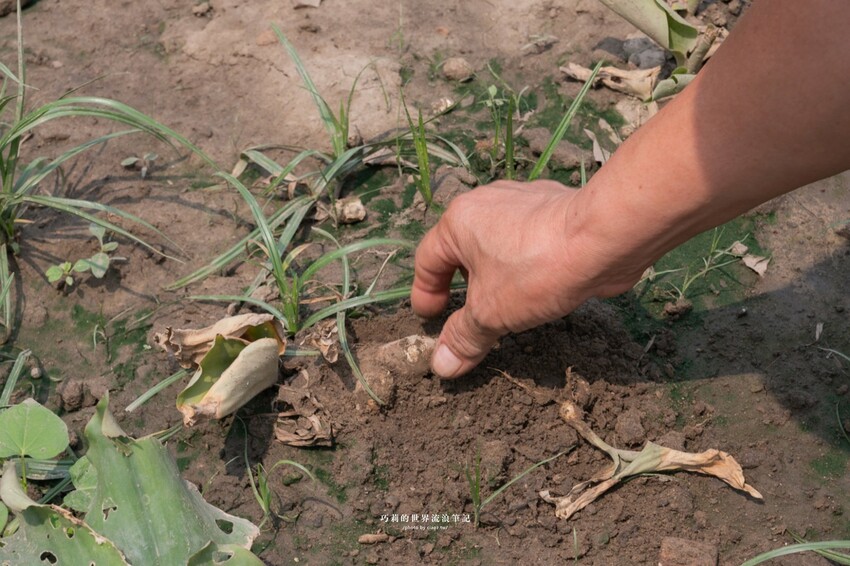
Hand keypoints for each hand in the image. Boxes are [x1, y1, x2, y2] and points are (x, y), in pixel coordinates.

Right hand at [411, 179, 640, 378]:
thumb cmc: (534, 270)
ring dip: (496, 274)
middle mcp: (486, 203)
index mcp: (459, 221)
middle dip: (462, 284)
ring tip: (504, 304)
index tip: (431, 319)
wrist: (602, 237)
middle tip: (467, 315)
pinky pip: (529, 239)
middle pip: (462, 248)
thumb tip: (441, 366)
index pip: (427, 259)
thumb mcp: (491, 312)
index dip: (425, 293)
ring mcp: (523, 200)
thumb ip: (464, 337)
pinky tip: (540, 286)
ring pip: (498, 242)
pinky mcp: (556, 207)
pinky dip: (526, 263)